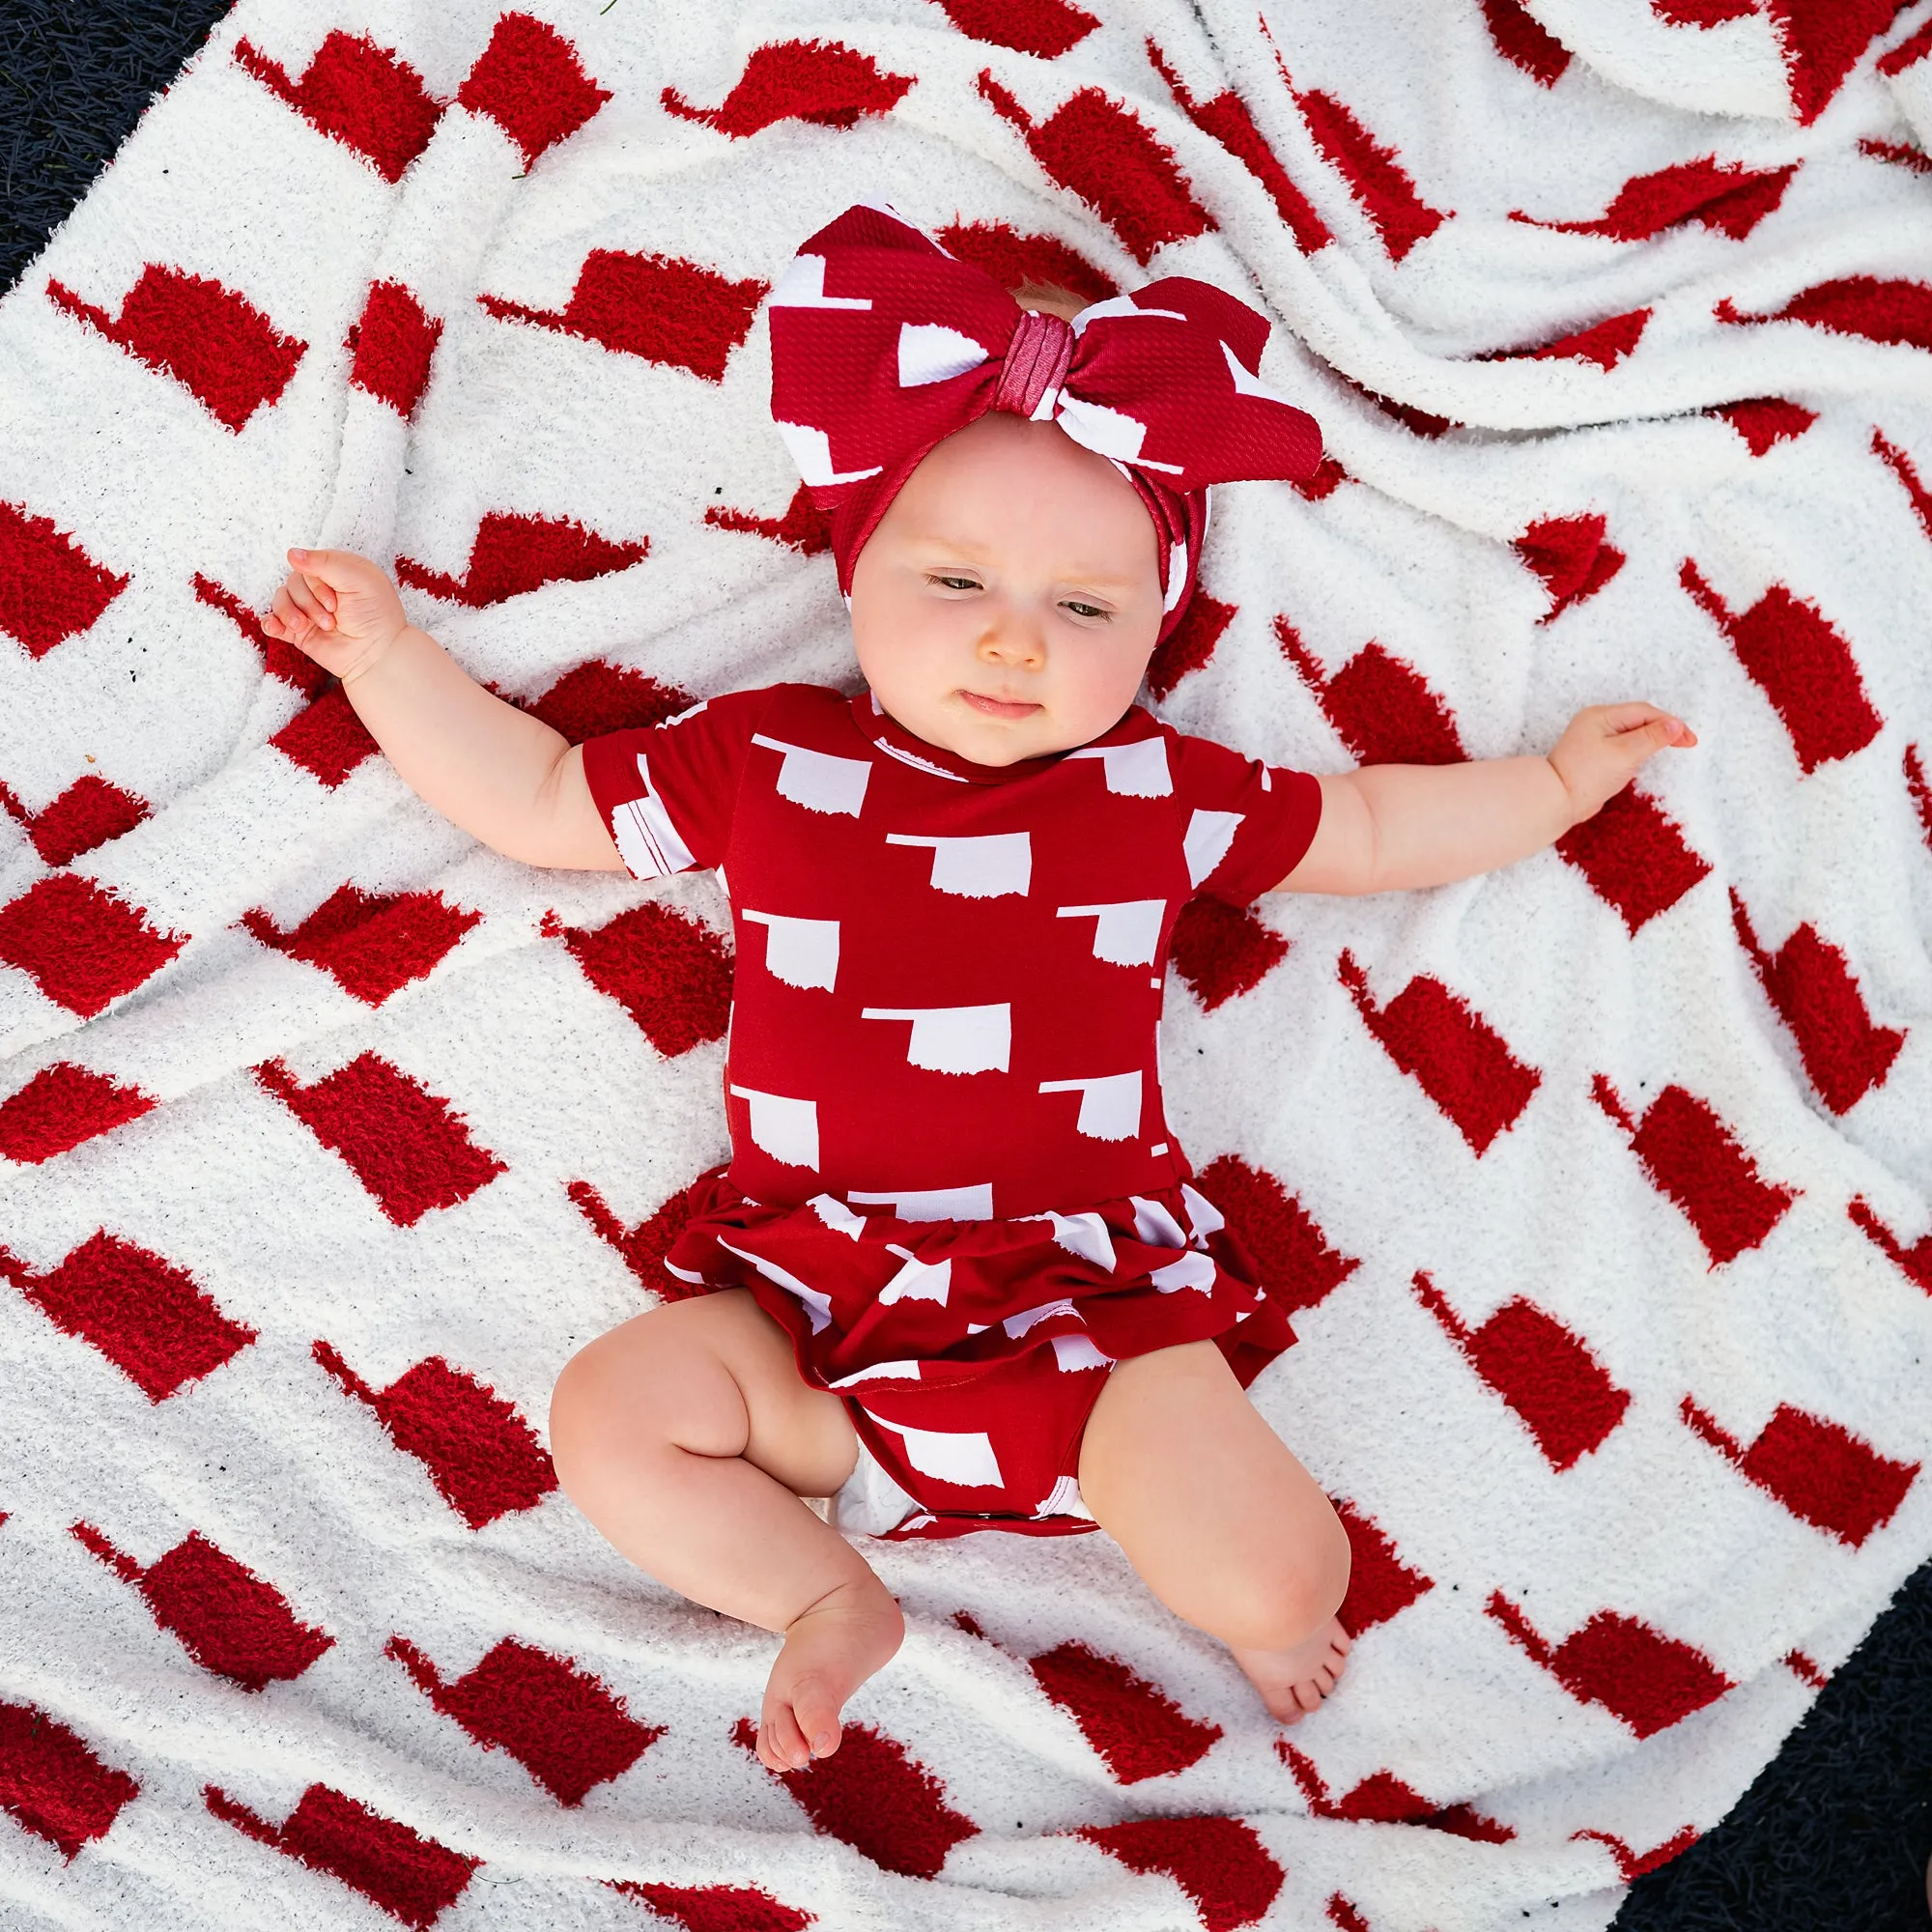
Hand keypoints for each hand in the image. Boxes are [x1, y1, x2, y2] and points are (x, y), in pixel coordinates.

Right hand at [261, 547, 408, 681]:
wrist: (378, 656)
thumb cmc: (376, 616)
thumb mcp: (359, 579)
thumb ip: (326, 562)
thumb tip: (292, 554)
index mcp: (335, 571)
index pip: (307, 564)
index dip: (315, 583)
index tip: (336, 602)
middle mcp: (319, 588)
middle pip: (293, 582)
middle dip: (308, 602)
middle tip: (332, 620)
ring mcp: (308, 610)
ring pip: (281, 599)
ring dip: (290, 613)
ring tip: (306, 627)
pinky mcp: (299, 631)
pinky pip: (272, 621)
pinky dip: (271, 623)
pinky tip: (276, 628)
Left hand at [1547, 702, 1698, 823]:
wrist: (1555, 802)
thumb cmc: (1586, 776)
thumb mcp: (1625, 753)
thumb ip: (1652, 737)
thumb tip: (1676, 724)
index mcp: (1601, 716)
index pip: (1644, 713)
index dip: (1670, 724)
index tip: (1689, 740)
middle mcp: (1595, 723)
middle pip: (1638, 720)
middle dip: (1663, 730)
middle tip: (1685, 744)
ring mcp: (1593, 740)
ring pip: (1631, 734)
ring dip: (1651, 740)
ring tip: (1671, 748)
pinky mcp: (1594, 757)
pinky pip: (1621, 747)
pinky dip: (1637, 751)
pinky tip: (1645, 759)